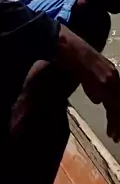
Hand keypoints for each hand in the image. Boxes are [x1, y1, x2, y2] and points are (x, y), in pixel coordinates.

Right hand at [58, 25, 119, 140]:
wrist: (68, 48)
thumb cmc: (73, 59)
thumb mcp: (87, 76)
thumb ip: (94, 87)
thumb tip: (98, 100)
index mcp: (112, 75)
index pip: (119, 98)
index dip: (117, 114)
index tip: (116, 128)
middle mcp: (115, 78)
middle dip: (119, 120)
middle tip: (117, 136)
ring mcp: (111, 80)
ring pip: (119, 107)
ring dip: (117, 123)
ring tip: (115, 136)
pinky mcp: (105, 83)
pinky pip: (113, 106)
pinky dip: (113, 120)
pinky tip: (111, 131)